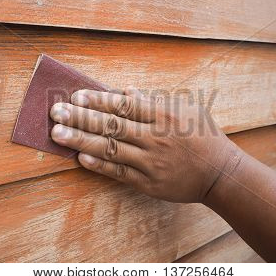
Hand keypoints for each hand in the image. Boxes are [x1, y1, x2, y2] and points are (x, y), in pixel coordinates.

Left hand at [50, 87, 241, 202]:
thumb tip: (126, 91)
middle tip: (55, 112)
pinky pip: (120, 173)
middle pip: (112, 126)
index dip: (98, 100)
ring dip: (82, 141)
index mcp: (164, 116)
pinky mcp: (149, 183)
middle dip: (81, 118)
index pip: (124, 106)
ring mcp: (151, 162)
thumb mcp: (187, 111)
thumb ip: (155, 101)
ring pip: (111, 149)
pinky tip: (81, 159)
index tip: (76, 95)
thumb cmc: (204, 137)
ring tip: (58, 134)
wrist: (221, 173)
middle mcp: (155, 138)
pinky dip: (100, 166)